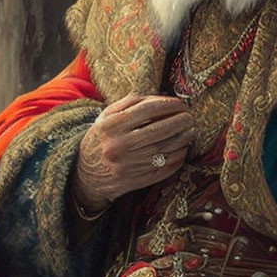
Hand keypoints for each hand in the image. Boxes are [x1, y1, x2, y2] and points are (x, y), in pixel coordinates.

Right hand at [72, 93, 193, 213]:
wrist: (87, 175)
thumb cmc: (102, 139)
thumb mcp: (106, 117)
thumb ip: (130, 102)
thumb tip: (160, 97)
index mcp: (112, 126)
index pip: (148, 110)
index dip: (169, 105)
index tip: (180, 103)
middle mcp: (120, 145)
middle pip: (160, 130)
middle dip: (181, 121)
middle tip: (190, 117)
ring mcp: (129, 164)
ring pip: (166, 149)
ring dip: (184, 139)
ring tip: (190, 131)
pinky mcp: (137, 180)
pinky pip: (165, 167)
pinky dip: (178, 157)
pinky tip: (183, 149)